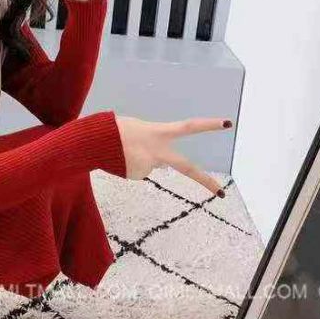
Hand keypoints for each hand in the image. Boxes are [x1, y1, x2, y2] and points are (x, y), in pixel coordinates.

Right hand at [115, 115, 231, 196]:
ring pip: (151, 164)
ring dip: (140, 157)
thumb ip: (152, 142)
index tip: (228, 124)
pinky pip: (139, 170)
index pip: (187, 126)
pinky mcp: (136, 175)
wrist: (91, 142)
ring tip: (124, 149)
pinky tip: (120, 158)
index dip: (208, 124)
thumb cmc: (113, 129)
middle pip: (186, 167)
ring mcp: (147, 166)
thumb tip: (160, 166)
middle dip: (204, 181)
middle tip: (221, 194)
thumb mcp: (137, 127)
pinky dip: (131, 164)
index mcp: (158, 133)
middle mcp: (157, 153)